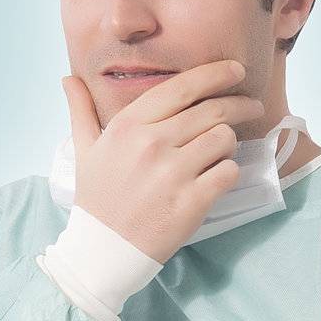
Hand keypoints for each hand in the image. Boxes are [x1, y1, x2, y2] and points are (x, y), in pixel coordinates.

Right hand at [60, 59, 267, 263]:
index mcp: (129, 126)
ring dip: (229, 143)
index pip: (182, 87)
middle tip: (252, 105)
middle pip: (212, 110)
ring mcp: (173, 173)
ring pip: (224, 139)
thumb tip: (69, 79)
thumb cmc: (97, 198)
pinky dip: (229, 171)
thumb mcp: (84, 151)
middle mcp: (152, 143)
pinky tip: (219, 176)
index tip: (235, 70)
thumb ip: (81, 111)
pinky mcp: (192, 202)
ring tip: (222, 151)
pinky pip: (228, 172)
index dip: (216, 74)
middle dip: (240, 104)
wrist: (104, 250)